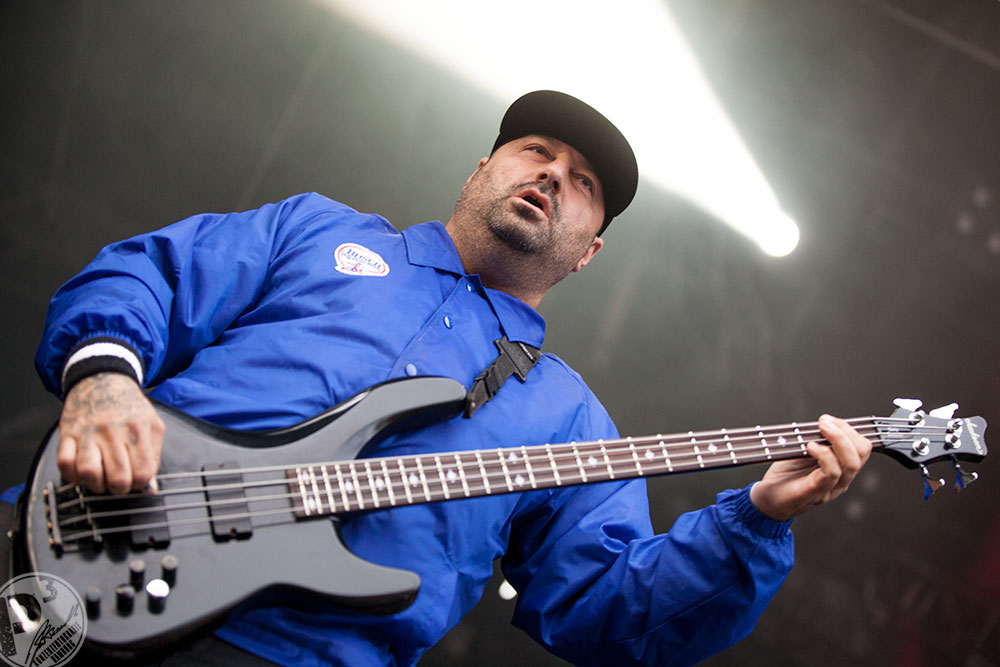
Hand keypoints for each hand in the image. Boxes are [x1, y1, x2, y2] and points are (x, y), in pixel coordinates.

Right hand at [57, 372, 164, 493]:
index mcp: (139, 429)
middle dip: (119, 489)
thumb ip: (153, 456)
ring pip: (89, 474)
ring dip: (95, 484)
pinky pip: (64, 464)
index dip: (140, 484)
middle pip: (118, 479)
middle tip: (118, 482)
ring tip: (100, 478)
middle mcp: (114, 431)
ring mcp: (89, 433)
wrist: (101, 380)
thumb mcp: (152, 425)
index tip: (136, 481)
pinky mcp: (68, 433)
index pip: (143, 472)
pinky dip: (72, 474)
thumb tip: (150, 486)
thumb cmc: (129, 406)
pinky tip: (82, 470)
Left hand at [750, 414, 871, 520]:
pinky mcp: (816, 493)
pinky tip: (811, 447)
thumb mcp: (803, 452)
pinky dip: (824, 455)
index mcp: (841, 468)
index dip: (849, 429)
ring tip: (821, 428)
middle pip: (862, 453)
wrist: (767, 499)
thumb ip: (817, 440)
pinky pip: (832, 473)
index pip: (862, 448)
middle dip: (846, 431)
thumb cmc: (784, 476)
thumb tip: (826, 422)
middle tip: (824, 422)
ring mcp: (831, 488)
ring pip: (850, 463)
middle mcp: (841, 479)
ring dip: (837, 439)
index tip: (829, 419)